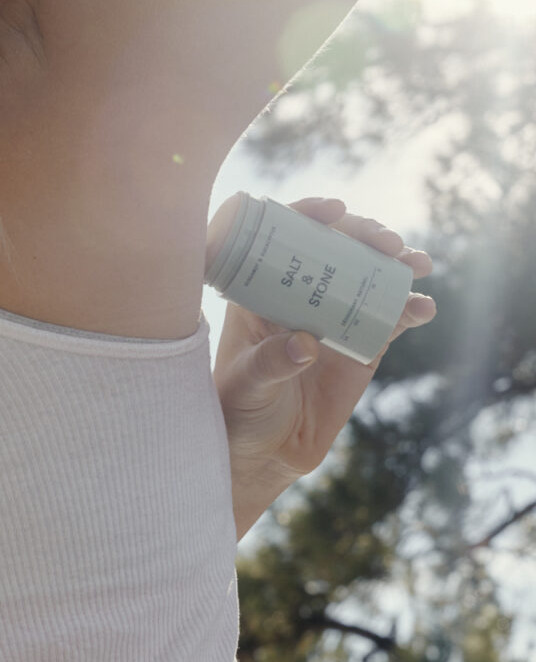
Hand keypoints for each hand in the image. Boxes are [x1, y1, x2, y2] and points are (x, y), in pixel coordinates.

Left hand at [213, 198, 436, 491]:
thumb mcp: (247, 383)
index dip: (310, 214)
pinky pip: (390, 319)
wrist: (266, 451)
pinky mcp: (363, 345)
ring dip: (397, 264)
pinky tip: (423, 307)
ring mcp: (335, 316)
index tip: (334, 210)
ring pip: (369, 276)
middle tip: (388, 242)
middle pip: (336, 247)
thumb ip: (271, 363)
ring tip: (416, 263)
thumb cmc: (238, 409)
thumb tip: (306, 342)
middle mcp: (300, 294)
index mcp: (262, 289)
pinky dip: (409, 309)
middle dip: (365, 235)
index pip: (284, 237)